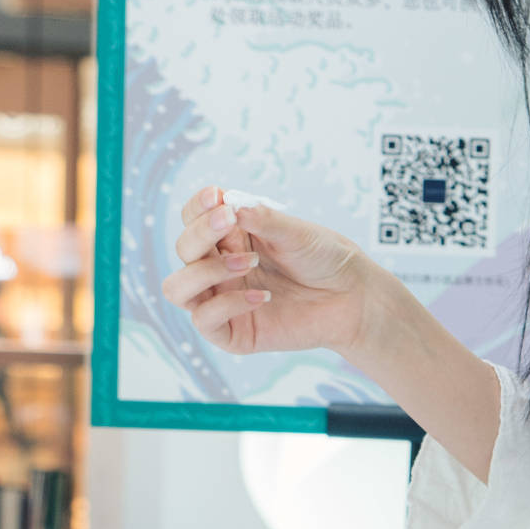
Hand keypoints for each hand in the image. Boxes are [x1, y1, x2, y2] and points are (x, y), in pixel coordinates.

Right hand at [161, 183, 372, 361]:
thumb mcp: (295, 231)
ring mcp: (222, 299)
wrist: (351, 296)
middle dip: (202, 233)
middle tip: (232, 222)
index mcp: (230, 237)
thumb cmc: (323, 258)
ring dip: (206, 271)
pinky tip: (263, 297)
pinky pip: (204, 319)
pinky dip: (228, 305)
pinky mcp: (232, 331)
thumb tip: (228, 204)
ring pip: (177, 288)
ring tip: (248, 263)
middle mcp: (219, 267)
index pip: (191, 219)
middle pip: (183, 248)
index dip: (196, 208)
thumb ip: (262, 219)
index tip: (216, 197)